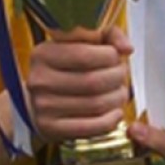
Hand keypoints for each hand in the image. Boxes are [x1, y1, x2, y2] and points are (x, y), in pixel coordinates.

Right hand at [25, 26, 131, 142]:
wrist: (38, 99)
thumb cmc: (66, 67)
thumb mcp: (82, 41)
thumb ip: (107, 35)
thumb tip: (127, 48)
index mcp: (43, 53)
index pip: (84, 55)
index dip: (109, 56)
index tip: (117, 56)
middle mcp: (39, 80)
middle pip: (93, 81)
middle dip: (117, 77)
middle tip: (122, 74)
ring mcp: (43, 107)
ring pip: (95, 104)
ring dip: (117, 97)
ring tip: (120, 91)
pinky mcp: (51, 129)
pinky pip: (92, 127)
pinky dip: (111, 120)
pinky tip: (116, 112)